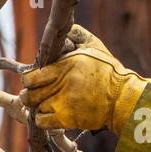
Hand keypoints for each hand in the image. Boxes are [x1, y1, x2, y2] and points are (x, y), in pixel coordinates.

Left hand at [21, 25, 147, 131]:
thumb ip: (76, 33)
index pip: (30, 76)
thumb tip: (61, 29)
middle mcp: (59, 86)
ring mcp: (62, 104)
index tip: (35, 80)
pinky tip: (49, 114)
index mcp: (63, 68)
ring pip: (34, 108)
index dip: (29, 79)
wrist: (122, 98)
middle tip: (35, 94)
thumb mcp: (94, 45)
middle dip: (29, 94)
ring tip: (43, 104)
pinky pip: (42, 122)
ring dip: (36, 107)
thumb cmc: (109, 71)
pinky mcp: (67, 119)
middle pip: (28, 95)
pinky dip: (42, 119)